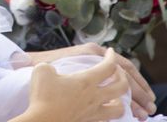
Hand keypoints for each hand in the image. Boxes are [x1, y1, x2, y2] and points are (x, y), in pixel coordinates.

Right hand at [13, 48, 127, 121]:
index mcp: (85, 81)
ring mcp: (93, 112)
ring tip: (116, 95)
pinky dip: (109, 113)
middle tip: (117, 71)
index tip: (110, 51)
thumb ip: (51, 66)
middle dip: (124, 76)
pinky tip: (103, 110)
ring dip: (122, 99)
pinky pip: (107, 119)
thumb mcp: (43, 70)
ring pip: (120, 108)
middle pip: (122, 87)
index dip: (111, 57)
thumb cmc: (42, 96)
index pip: (108, 67)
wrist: (42, 121)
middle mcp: (94, 96)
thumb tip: (53, 72)